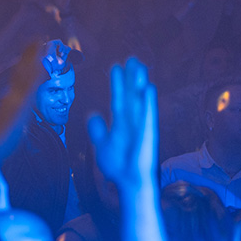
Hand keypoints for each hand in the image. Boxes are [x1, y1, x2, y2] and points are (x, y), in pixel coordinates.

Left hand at [88, 57, 158, 193]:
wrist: (128, 181)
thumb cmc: (118, 165)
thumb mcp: (101, 145)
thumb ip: (97, 130)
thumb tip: (92, 115)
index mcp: (121, 123)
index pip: (118, 98)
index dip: (117, 83)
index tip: (116, 67)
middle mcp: (132, 121)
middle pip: (131, 95)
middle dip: (131, 78)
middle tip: (132, 59)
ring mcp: (141, 126)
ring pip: (140, 100)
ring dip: (140, 84)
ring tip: (140, 67)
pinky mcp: (147, 133)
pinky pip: (148, 115)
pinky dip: (148, 102)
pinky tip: (148, 89)